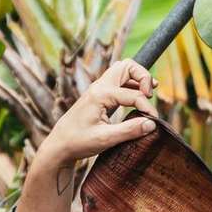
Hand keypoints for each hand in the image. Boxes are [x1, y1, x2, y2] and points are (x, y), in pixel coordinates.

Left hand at [34, 59, 159, 171]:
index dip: (147, 107)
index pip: (134, 94)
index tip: (153, 121)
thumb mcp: (106, 139)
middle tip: (150, 95)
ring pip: (123, 70)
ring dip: (138, 78)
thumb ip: (130, 130)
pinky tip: (139, 95)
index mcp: (100, 95)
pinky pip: (119, 81)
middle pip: (127, 66)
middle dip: (143, 76)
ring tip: (148, 93)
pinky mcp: (99, 94)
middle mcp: (99, 86)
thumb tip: (152, 124)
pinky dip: (132, 84)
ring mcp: (99, 88)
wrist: (59, 144)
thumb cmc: (78, 142)